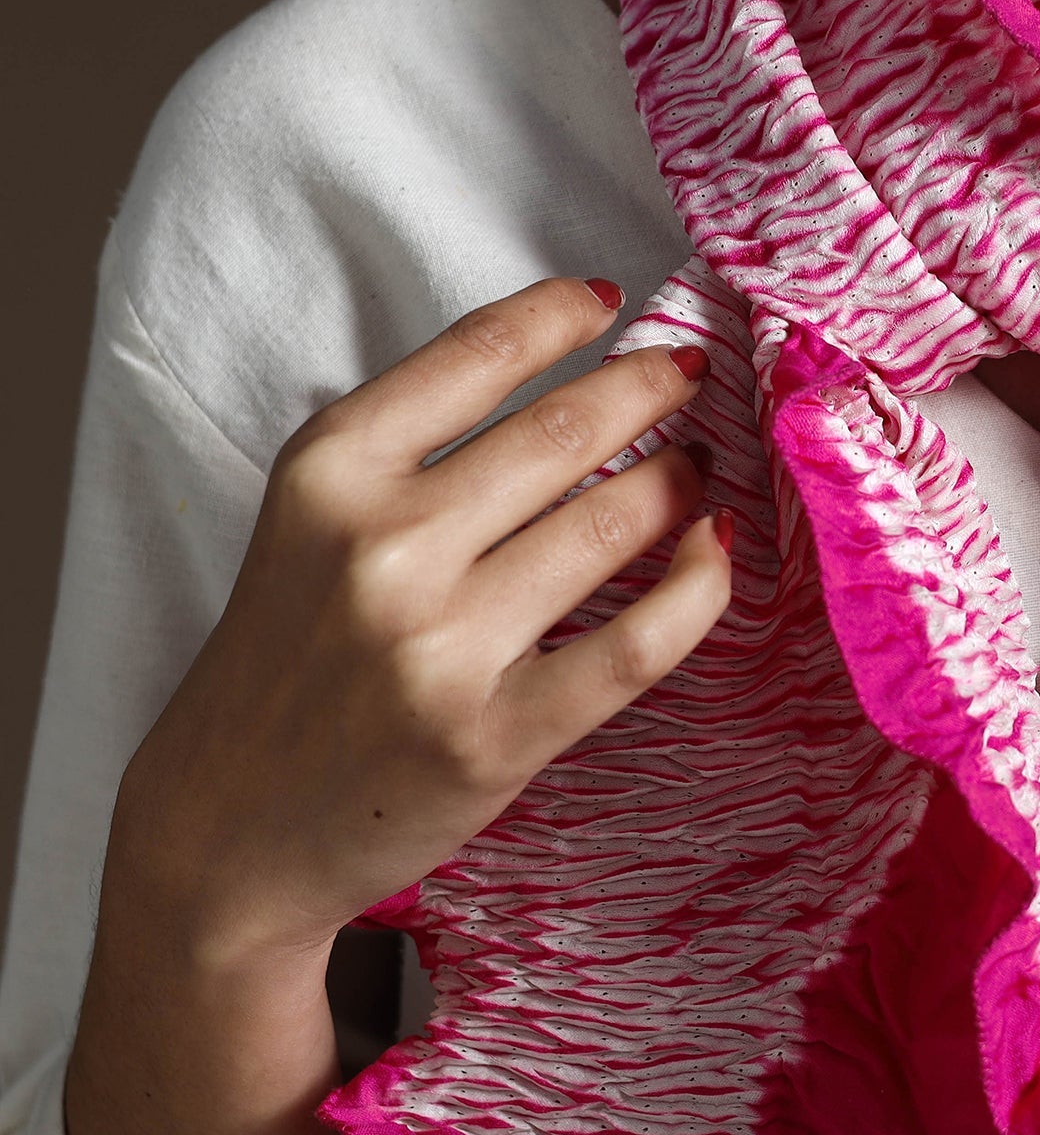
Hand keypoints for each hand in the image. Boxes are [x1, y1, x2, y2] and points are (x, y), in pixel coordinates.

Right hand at [103, 275, 729, 965]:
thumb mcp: (312, 523)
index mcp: (329, 472)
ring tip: (700, 467)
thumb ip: (414, 450)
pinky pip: (638, 641)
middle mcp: (383, 546)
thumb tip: (572, 375)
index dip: (565, 315)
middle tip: (692, 374)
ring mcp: (442, 643)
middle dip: (650, 386)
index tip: (614, 305)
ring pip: (614, 521)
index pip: (478, 353)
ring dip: (681, 480)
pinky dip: (700, 587)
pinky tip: (717, 549)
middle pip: (565, 430)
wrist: (226, 829)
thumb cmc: (288, 660)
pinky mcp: (499, 732)